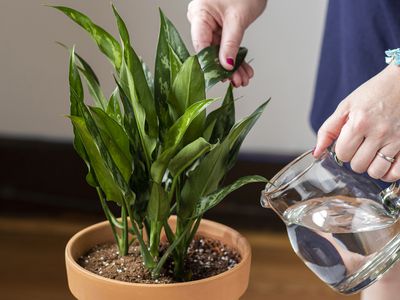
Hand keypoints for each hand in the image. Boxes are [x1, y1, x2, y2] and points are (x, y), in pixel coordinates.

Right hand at [187, 0, 266, 86]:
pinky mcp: (219, 28)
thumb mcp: (238, 19)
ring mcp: (209, 24)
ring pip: (219, 52)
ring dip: (232, 66)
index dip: (211, 64)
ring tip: (243, 78)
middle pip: (210, 51)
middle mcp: (201, 20)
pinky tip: (243, 70)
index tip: (222, 77)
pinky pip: (225, 46)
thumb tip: (226, 65)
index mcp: (199, 14)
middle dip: (226, 68)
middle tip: (237, 81)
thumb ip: (231, 44)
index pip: (201, 46)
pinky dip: (235, 57)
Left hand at [314, 63, 399, 181]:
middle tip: (360, 147)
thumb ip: (328, 130)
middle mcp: (378, 133)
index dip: (342, 150)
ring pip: (376, 172)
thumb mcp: (346, 107)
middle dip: (355, 159)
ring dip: (371, 167)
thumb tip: (317, 152)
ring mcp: (396, 140)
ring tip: (372, 155)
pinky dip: (389, 173)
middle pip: (358, 166)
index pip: (342, 154)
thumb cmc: (373, 93)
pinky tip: (385, 163)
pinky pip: (396, 173)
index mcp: (359, 123)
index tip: (348, 142)